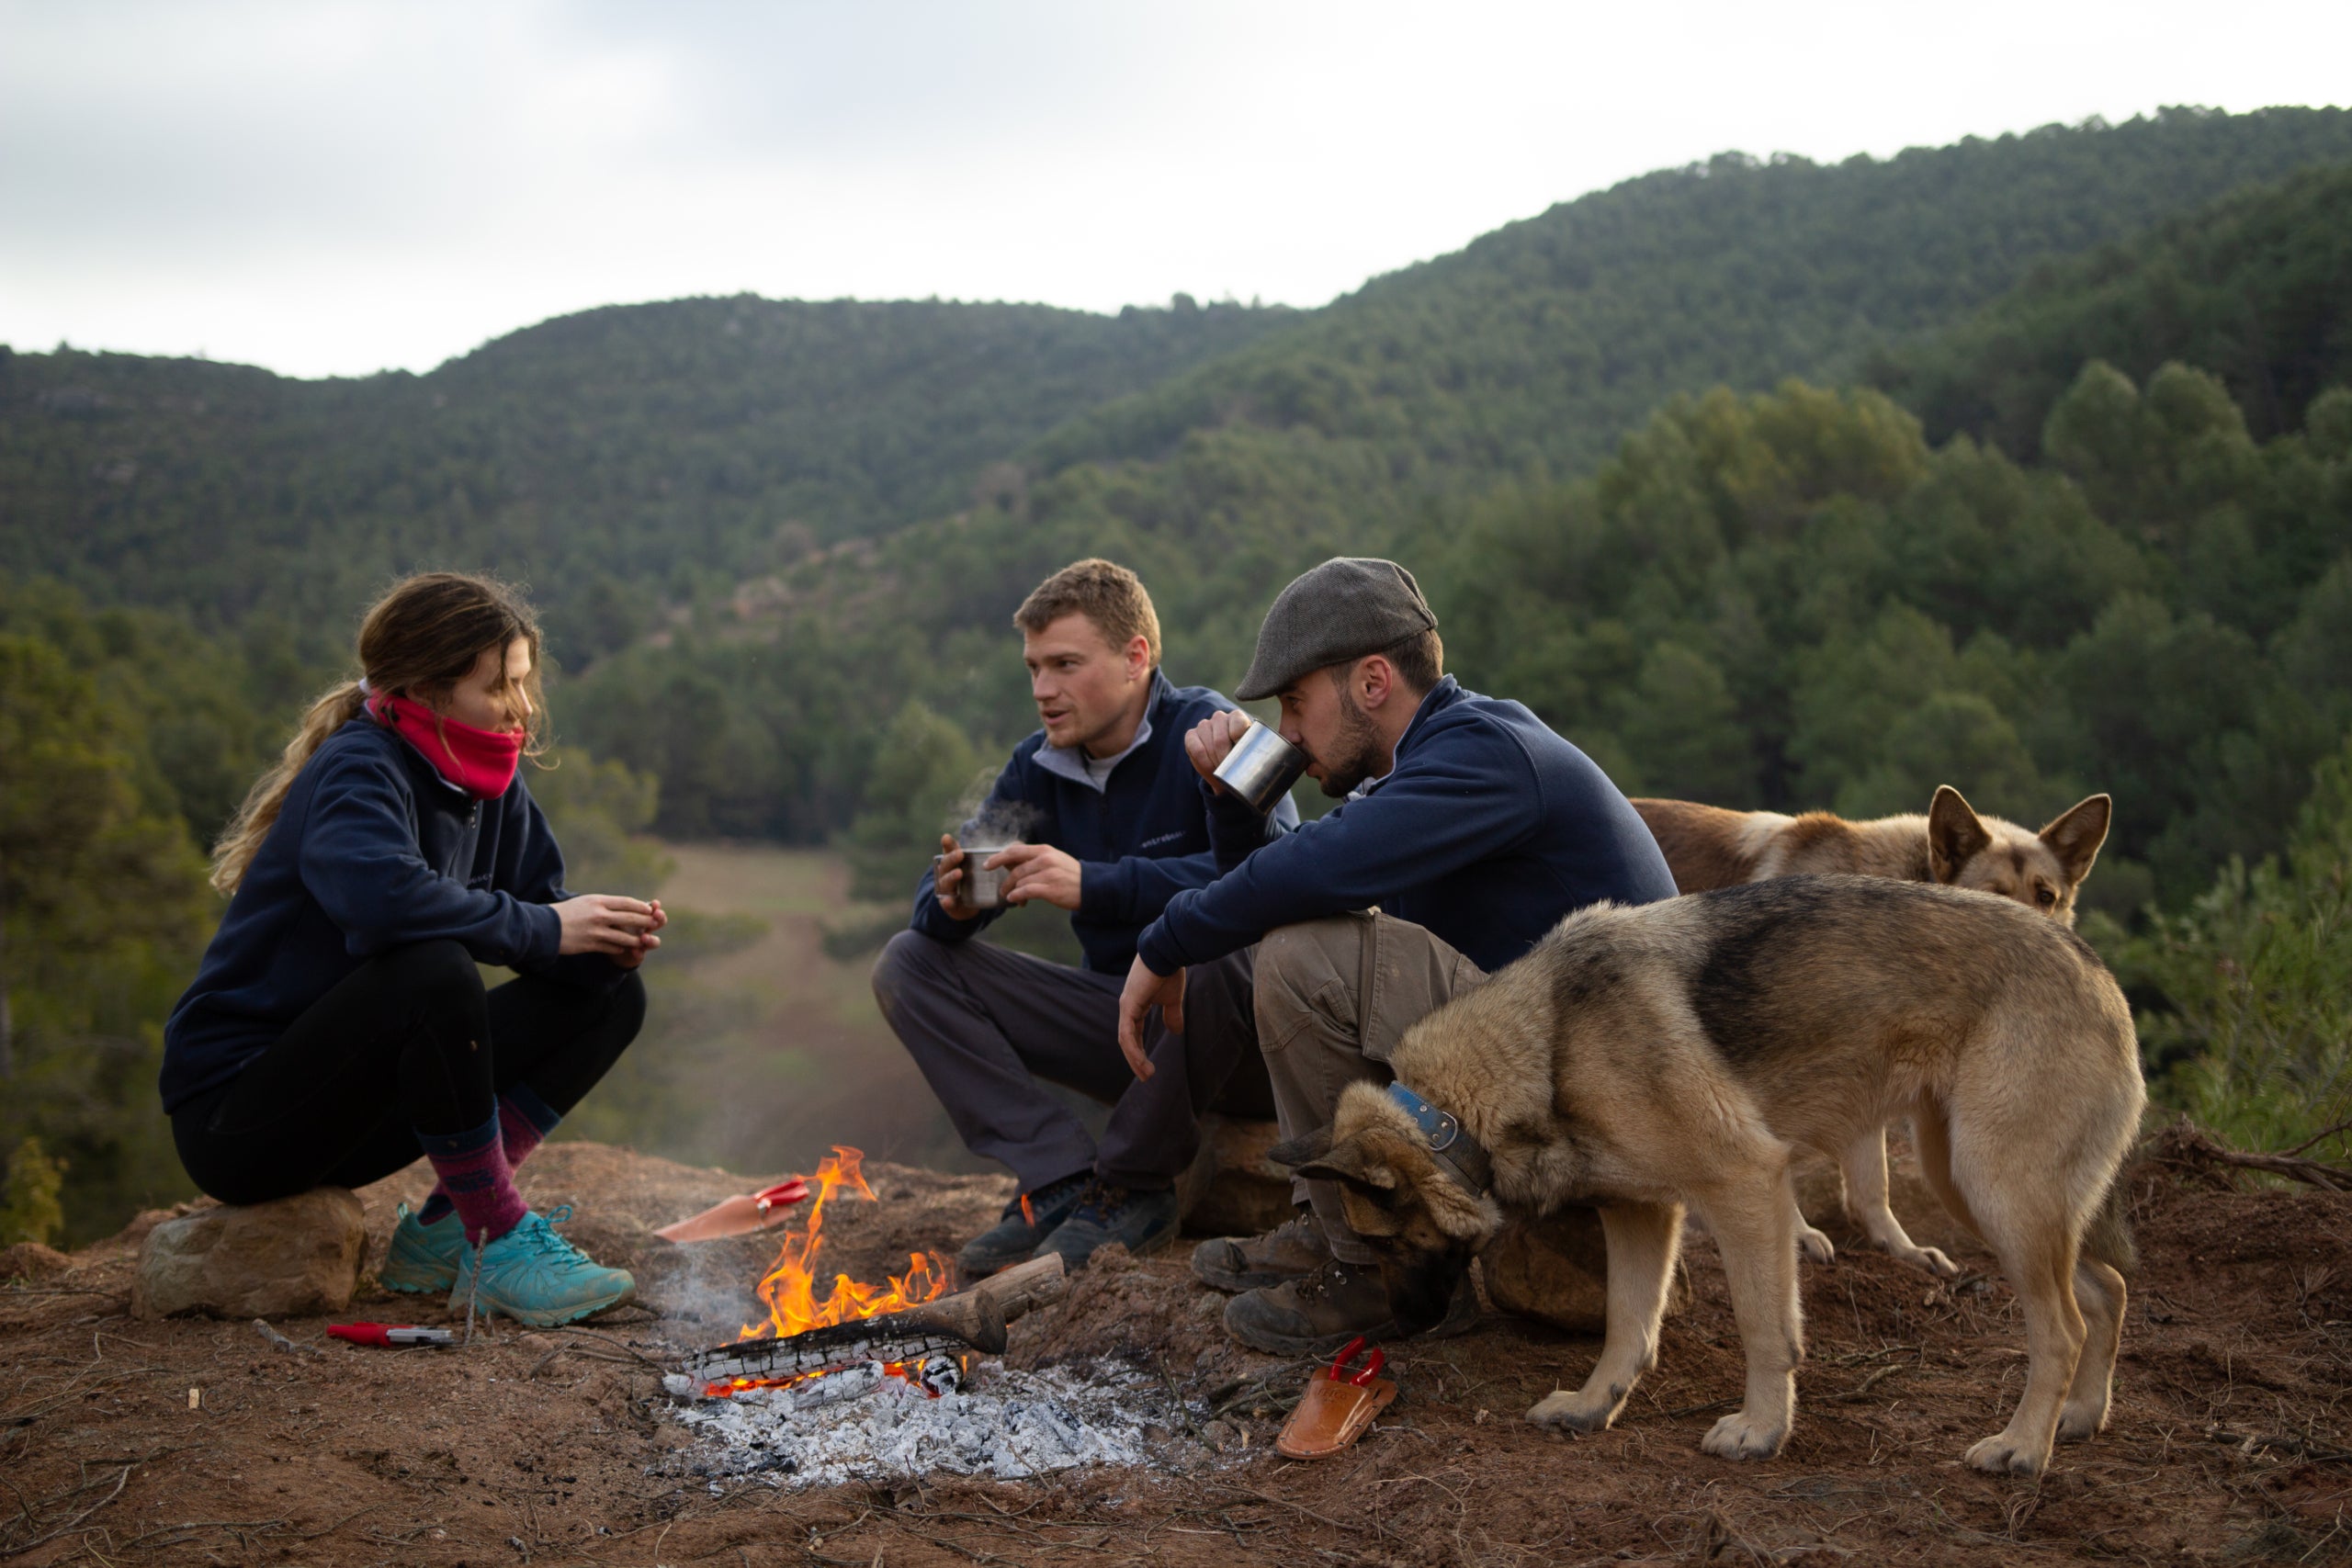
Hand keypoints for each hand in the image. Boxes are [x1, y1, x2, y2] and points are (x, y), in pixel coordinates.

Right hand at [556, 893, 661, 959]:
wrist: (544, 927)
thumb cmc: (566, 912)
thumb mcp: (585, 902)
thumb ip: (603, 904)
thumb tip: (624, 906)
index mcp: (598, 901)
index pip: (626, 903)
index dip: (641, 907)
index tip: (649, 909)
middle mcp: (599, 915)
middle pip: (630, 918)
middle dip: (645, 922)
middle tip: (656, 924)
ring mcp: (596, 931)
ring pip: (624, 937)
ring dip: (636, 940)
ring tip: (644, 941)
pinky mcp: (591, 945)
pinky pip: (612, 948)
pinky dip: (621, 948)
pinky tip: (625, 949)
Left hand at [608, 897, 666, 968]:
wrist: (607, 945)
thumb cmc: (609, 923)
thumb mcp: (611, 914)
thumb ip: (616, 909)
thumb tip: (616, 901)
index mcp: (641, 916)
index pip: (653, 909)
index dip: (656, 907)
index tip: (655, 903)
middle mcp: (646, 929)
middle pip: (659, 923)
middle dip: (659, 918)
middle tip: (657, 915)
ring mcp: (643, 943)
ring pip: (655, 941)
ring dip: (651, 939)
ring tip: (644, 937)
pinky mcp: (636, 955)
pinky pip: (641, 955)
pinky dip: (638, 953)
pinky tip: (635, 951)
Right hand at [932, 834, 982, 920]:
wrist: (963, 906)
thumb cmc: (968, 881)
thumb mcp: (974, 869)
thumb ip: (985, 857)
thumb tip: (1010, 845)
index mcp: (952, 864)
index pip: (949, 852)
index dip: (948, 844)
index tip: (946, 837)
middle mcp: (946, 874)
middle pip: (946, 865)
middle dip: (952, 859)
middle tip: (960, 854)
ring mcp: (946, 889)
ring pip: (946, 882)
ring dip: (951, 877)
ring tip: (958, 873)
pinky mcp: (949, 904)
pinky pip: (947, 903)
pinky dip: (947, 902)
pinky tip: (947, 901)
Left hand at [994, 843, 1081, 909]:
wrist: (1092, 887)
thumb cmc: (1070, 875)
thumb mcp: (1053, 859)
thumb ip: (1033, 859)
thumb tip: (1009, 862)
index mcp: (1044, 850)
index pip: (1015, 850)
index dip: (998, 857)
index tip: (987, 865)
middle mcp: (1045, 859)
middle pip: (1015, 869)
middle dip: (1004, 881)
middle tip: (1001, 890)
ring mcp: (1048, 874)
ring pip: (1019, 881)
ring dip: (1012, 891)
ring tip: (1013, 898)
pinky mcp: (1050, 889)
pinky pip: (1026, 891)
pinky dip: (1017, 896)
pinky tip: (1016, 900)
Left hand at [1116, 956, 1185, 1079]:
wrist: (1167, 951)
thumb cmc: (1169, 970)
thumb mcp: (1172, 999)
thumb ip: (1172, 1015)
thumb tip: (1176, 1032)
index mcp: (1136, 1005)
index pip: (1134, 1033)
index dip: (1139, 1050)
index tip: (1148, 1066)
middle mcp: (1127, 1007)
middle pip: (1127, 1040)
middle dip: (1135, 1060)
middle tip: (1146, 1076)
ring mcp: (1126, 1006)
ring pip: (1126, 1040)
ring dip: (1135, 1059)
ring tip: (1146, 1074)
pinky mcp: (1128, 1006)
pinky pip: (1127, 1034)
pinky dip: (1133, 1049)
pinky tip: (1140, 1061)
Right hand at [1184, 710, 1256, 790]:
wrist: (1227, 768)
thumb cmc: (1243, 758)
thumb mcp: (1253, 752)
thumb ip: (1258, 749)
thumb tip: (1273, 756)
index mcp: (1238, 717)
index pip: (1237, 723)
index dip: (1239, 740)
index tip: (1242, 757)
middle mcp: (1220, 717)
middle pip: (1221, 738)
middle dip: (1225, 759)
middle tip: (1231, 773)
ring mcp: (1204, 725)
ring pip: (1208, 742)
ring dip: (1214, 762)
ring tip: (1222, 773)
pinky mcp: (1191, 735)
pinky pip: (1195, 748)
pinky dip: (1203, 762)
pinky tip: (1210, 770)